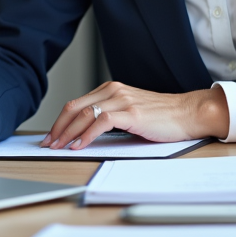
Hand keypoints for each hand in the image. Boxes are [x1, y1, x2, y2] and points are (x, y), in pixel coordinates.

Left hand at [40, 81, 228, 150]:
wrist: (187, 113)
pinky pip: (100, 122)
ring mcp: (122, 100)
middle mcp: (113, 91)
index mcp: (111, 89)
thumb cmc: (161, 116)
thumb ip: (110, 116)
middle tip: (48, 143)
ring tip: (59, 146)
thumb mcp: (130, 111)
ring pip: (84, 114)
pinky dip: (86, 135)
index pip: (77, 104)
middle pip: (74, 107)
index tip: (52, 135)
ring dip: (67, 132)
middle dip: (58, 127)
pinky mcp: (131, 113)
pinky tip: (79, 145)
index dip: (60, 120)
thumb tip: (85, 133)